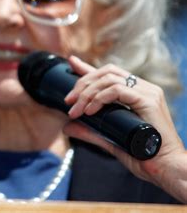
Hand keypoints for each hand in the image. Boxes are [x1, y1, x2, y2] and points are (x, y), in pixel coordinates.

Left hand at [63, 56, 186, 201]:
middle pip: (106, 72)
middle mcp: (143, 88)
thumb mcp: (109, 140)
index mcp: (137, 93)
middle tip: (69, 101)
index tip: (71, 63)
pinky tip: (90, 110)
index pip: (108, 74)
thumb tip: (67, 127)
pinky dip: (99, 98)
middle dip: (83, 83)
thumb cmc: (143, 155)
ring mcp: (147, 92)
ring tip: (76, 110)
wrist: (166, 169)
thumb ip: (89, 131)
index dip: (88, 68)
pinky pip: (117, 89)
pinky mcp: (148, 100)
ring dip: (87, 93)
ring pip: (109, 78)